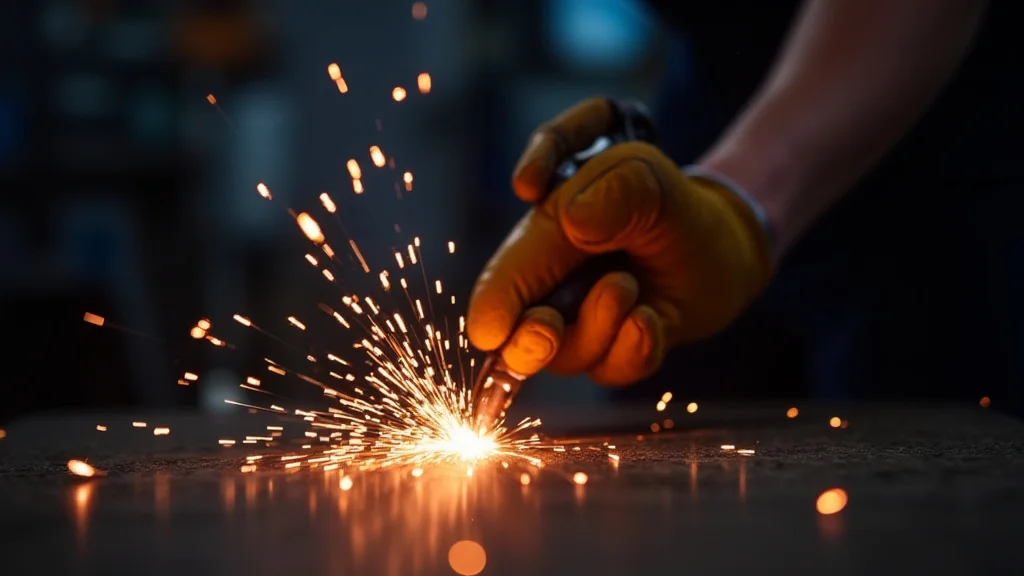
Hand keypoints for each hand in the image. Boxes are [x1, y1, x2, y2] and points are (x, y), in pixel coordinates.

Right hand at [467, 98, 773, 385]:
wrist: (723, 241)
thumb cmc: (673, 201)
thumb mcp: (650, 176)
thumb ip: (617, 188)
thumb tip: (575, 222)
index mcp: (544, 235)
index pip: (507, 277)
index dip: (493, 305)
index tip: (490, 333)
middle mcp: (554, 286)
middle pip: (519, 333)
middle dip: (527, 341)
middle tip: (547, 326)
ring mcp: (582, 322)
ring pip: (568, 356)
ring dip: (597, 328)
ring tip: (631, 289)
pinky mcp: (613, 350)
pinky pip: (612, 370)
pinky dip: (632, 351)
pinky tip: (653, 320)